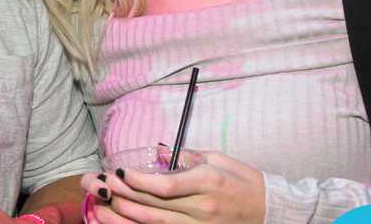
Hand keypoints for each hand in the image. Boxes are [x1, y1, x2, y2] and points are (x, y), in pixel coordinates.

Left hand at [81, 151, 264, 223]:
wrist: (269, 210)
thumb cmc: (243, 180)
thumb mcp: (217, 159)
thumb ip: (186, 156)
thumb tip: (157, 153)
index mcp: (206, 183)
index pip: (165, 186)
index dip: (137, 181)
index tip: (119, 172)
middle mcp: (201, 207)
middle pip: (153, 205)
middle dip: (123, 195)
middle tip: (100, 184)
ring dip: (124, 215)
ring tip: (102, 205)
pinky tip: (122, 222)